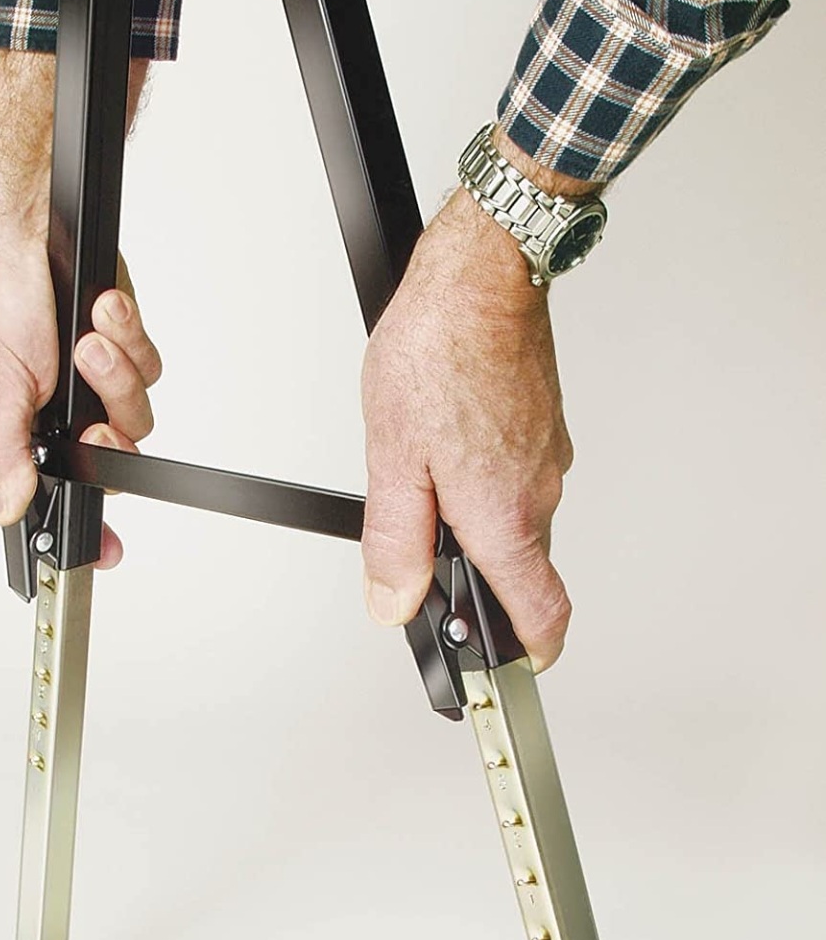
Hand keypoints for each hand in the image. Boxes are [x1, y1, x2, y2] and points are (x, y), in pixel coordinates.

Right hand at [0, 237, 161, 567]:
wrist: (29, 225)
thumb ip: (3, 453)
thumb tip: (2, 510)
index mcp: (26, 429)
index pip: (64, 492)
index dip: (87, 527)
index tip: (107, 552)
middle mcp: (63, 411)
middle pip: (118, 454)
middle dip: (108, 429)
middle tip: (92, 410)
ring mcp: (96, 379)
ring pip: (138, 408)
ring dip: (116, 371)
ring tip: (89, 336)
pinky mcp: (124, 345)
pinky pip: (149, 363)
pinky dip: (130, 336)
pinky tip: (105, 308)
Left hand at [360, 185, 573, 669]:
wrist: (482, 273)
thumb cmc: (438, 350)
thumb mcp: (392, 459)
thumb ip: (394, 543)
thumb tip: (393, 602)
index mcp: (504, 514)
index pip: (543, 612)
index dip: (531, 652)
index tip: (513, 667)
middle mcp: (539, 492)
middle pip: (521, 568)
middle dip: (477, 577)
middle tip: (426, 567)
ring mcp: (547, 457)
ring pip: (515, 518)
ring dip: (474, 521)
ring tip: (422, 484)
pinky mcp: (542, 426)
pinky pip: (517, 477)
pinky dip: (484, 482)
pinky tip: (445, 447)